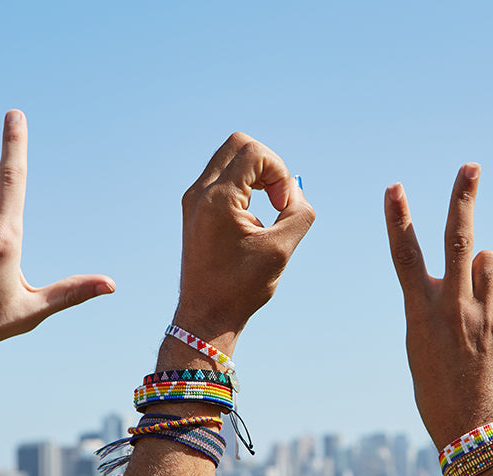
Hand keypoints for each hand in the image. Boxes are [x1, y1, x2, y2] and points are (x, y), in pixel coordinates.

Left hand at [173, 133, 314, 346]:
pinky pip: (222, 176)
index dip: (278, 172)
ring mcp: (193, 199)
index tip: (281, 206)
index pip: (253, 152)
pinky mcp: (194, 208)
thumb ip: (298, 213)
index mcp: (217, 200)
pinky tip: (254, 214)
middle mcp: (199, 193)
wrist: (206, 314)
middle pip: (238, 144)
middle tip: (277, 198)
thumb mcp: (281, 249)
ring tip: (268, 205)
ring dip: (256, 173)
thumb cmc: (241, 288)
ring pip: (229, 158)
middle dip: (267, 165)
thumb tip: (294, 189)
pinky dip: (244, 184)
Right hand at [384, 164, 492, 449]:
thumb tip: (468, 267)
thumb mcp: (421, 343)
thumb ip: (438, 301)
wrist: (473, 431)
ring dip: (485, 269)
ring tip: (480, 299)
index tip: (394, 187)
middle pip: (459, 239)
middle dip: (463, 198)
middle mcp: (454, 309)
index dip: (399, 219)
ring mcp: (488, 317)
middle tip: (471, 167)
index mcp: (421, 313)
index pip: (406, 256)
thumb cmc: (437, 385)